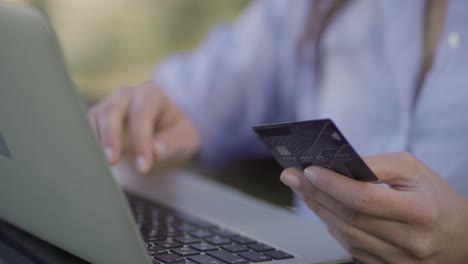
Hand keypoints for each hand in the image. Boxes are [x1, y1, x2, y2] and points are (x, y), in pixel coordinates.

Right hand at [89, 81, 199, 172]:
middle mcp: (127, 95)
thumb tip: (156, 151)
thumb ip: (173, 142)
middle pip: (112, 111)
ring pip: (94, 118)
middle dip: (111, 138)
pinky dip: (87, 145)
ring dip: (95, 142)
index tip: (143, 166)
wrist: (166, 131)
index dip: (141, 141)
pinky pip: (86, 129)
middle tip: (112, 162)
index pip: (141, 114)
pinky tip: (92, 163)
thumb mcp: (185, 136)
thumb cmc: (176, 131)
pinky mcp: (98, 119)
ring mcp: (109, 106)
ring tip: (99, 165)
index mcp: (151, 94)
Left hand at [280, 152, 467, 262]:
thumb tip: (337, 165)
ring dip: (318, 209)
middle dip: (315, 193)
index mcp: (420, 212)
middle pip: (349, 217)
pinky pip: (350, 246)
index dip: (333, 184)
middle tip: (292, 176)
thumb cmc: (436, 198)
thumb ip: (377, 165)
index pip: (364, 198)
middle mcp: (409, 240)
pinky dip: (332, 226)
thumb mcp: (414, 171)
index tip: (308, 170)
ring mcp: (397, 260)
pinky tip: (321, 209)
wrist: (461, 239)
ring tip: (301, 189)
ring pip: (345, 233)